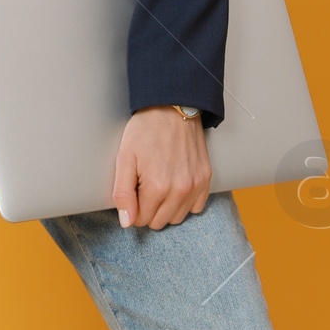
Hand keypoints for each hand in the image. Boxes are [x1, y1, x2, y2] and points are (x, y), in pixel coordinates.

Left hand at [111, 107, 210, 230]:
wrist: (172, 107)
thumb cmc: (144, 130)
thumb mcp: (124, 158)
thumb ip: (123, 193)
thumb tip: (127, 223)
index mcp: (157, 187)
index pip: (140, 220)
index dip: (132, 207)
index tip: (132, 189)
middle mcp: (180, 190)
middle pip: (159, 222)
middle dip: (147, 209)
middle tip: (143, 186)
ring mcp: (196, 185)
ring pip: (177, 218)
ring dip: (166, 208)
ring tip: (159, 185)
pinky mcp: (206, 178)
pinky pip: (196, 207)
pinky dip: (184, 203)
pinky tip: (175, 186)